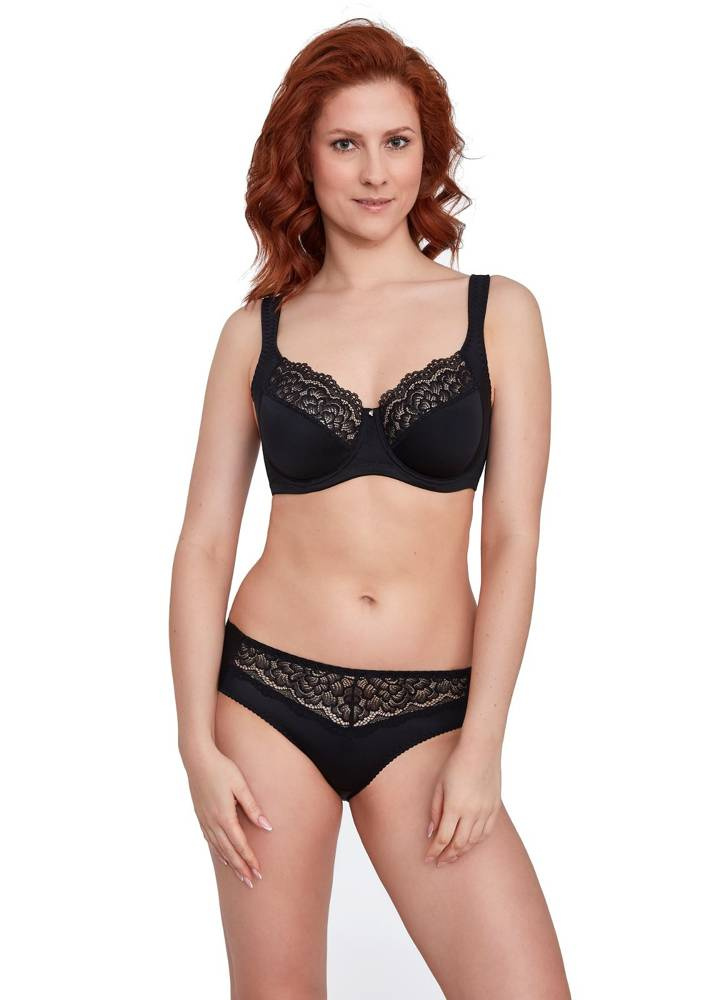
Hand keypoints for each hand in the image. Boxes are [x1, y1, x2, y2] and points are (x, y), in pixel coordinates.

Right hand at [183, 742, 272, 886]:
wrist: (197, 759)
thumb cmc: (222, 769)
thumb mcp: (241, 785)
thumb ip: (253, 807)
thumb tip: (267, 827)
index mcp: (224, 816)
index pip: (240, 845)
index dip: (250, 860)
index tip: (259, 872)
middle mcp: (213, 823)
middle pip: (229, 852)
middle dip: (241, 868)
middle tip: (251, 882)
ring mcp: (205, 820)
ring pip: (219, 849)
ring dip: (230, 863)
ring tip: (240, 875)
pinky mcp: (200, 816)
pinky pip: (210, 840)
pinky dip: (219, 852)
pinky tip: (223, 856)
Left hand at [423, 736, 501, 866]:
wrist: (481, 750)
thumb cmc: (456, 763)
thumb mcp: (439, 785)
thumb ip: (435, 810)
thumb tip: (431, 832)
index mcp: (454, 807)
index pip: (443, 839)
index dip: (434, 852)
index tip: (427, 859)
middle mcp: (471, 813)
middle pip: (458, 844)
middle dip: (447, 856)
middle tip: (439, 863)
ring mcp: (485, 811)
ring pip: (473, 841)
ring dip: (461, 852)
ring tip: (452, 857)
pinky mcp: (494, 808)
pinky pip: (486, 832)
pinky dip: (476, 842)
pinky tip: (469, 845)